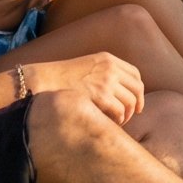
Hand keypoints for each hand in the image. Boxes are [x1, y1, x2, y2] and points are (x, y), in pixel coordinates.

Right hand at [23, 52, 143, 124]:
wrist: (44, 80)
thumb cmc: (62, 78)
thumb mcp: (87, 67)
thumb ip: (103, 73)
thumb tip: (119, 92)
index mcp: (108, 59)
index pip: (135, 73)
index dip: (138, 89)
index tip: (136, 100)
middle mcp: (110, 68)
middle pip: (137, 87)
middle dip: (137, 103)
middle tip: (133, 114)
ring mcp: (106, 81)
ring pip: (130, 101)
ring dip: (127, 114)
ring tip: (119, 121)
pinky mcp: (99, 95)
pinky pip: (120, 111)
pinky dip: (119, 120)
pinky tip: (112, 123)